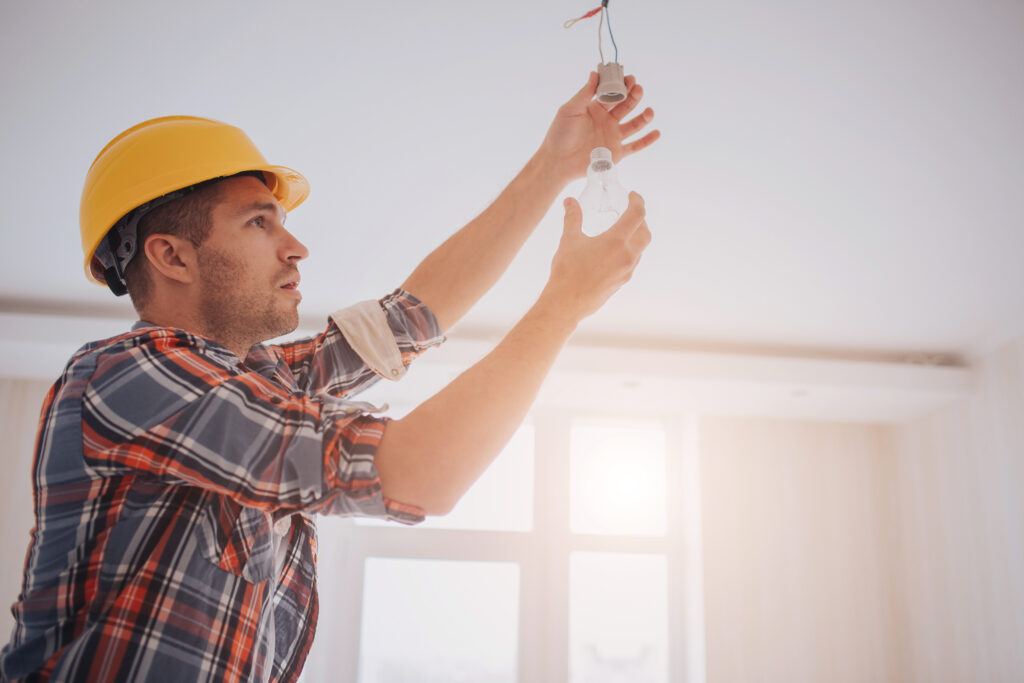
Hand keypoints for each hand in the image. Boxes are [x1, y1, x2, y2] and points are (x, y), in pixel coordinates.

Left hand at [539, 72, 660, 185]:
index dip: (622, 85)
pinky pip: (635, 146)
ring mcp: (613, 136)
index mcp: (596, 108)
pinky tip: (657, 132)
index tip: (629, 77)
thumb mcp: (570, 110)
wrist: (558, 161)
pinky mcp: (616, 153)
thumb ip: (584, 93)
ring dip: (644, 117)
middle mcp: (607, 121)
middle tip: (638, 89)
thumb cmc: (560, 134)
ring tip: (649, 112)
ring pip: (634, 125)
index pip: (613, 94)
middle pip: (626, 106)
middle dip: (634, 97)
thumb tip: (595, 73)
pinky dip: (647, 140)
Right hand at [540, 191, 650, 322]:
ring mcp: (627, 270)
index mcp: (616, 241)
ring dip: (636, 237)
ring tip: (621, 232)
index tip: (632, 196)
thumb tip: (570, 201)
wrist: (567, 302)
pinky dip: (629, 251)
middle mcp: (627, 255)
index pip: (637, 215)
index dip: (637, 201)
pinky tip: (614, 252)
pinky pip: (633, 262)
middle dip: (641, 220)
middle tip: (629, 213)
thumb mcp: (569, 240)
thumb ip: (572, 218)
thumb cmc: (567, 271)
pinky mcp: (623, 281)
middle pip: (645, 232)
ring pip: (640, 249)